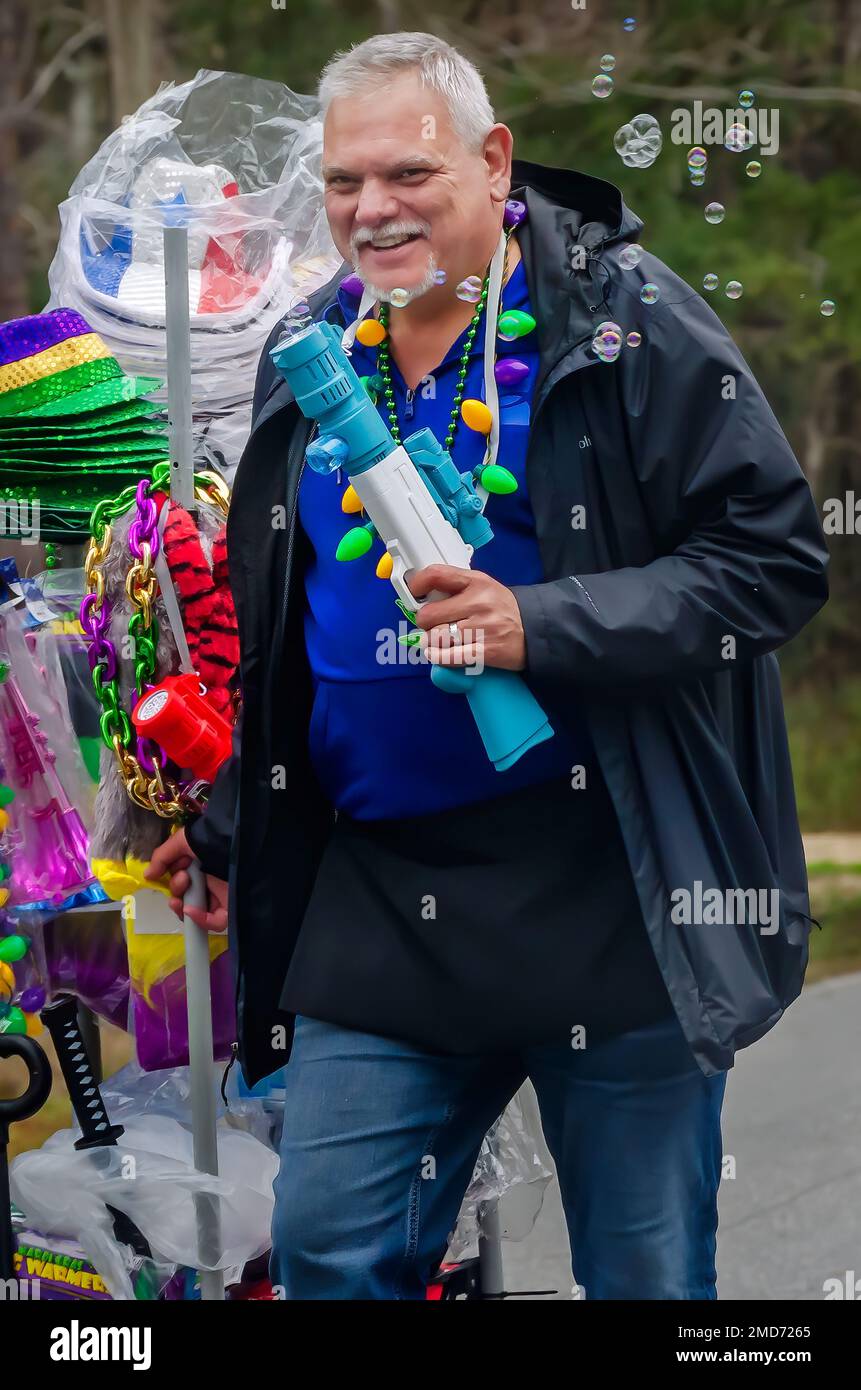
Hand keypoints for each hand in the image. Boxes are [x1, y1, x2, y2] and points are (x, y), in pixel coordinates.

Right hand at [144, 828, 228, 932]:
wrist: (232, 845)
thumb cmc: (209, 840)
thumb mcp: (181, 841)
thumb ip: (161, 858)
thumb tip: (148, 876)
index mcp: (198, 868)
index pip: (181, 884)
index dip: (173, 882)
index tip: (174, 872)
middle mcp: (208, 883)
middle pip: (185, 900)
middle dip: (176, 891)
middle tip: (183, 879)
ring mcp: (218, 897)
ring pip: (195, 914)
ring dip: (181, 908)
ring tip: (181, 898)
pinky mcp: (229, 908)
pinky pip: (213, 922)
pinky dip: (200, 919)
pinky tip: (191, 909)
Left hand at [409, 565, 525, 670]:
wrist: (534, 630)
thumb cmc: (502, 609)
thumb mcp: (484, 586)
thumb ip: (456, 586)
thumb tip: (424, 596)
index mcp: (476, 582)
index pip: (436, 574)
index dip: (418, 584)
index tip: (415, 593)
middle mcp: (478, 603)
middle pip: (428, 614)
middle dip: (425, 622)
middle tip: (432, 624)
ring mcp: (482, 629)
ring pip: (435, 637)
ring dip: (431, 641)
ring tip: (439, 640)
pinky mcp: (485, 652)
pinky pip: (448, 657)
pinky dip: (437, 656)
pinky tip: (437, 653)